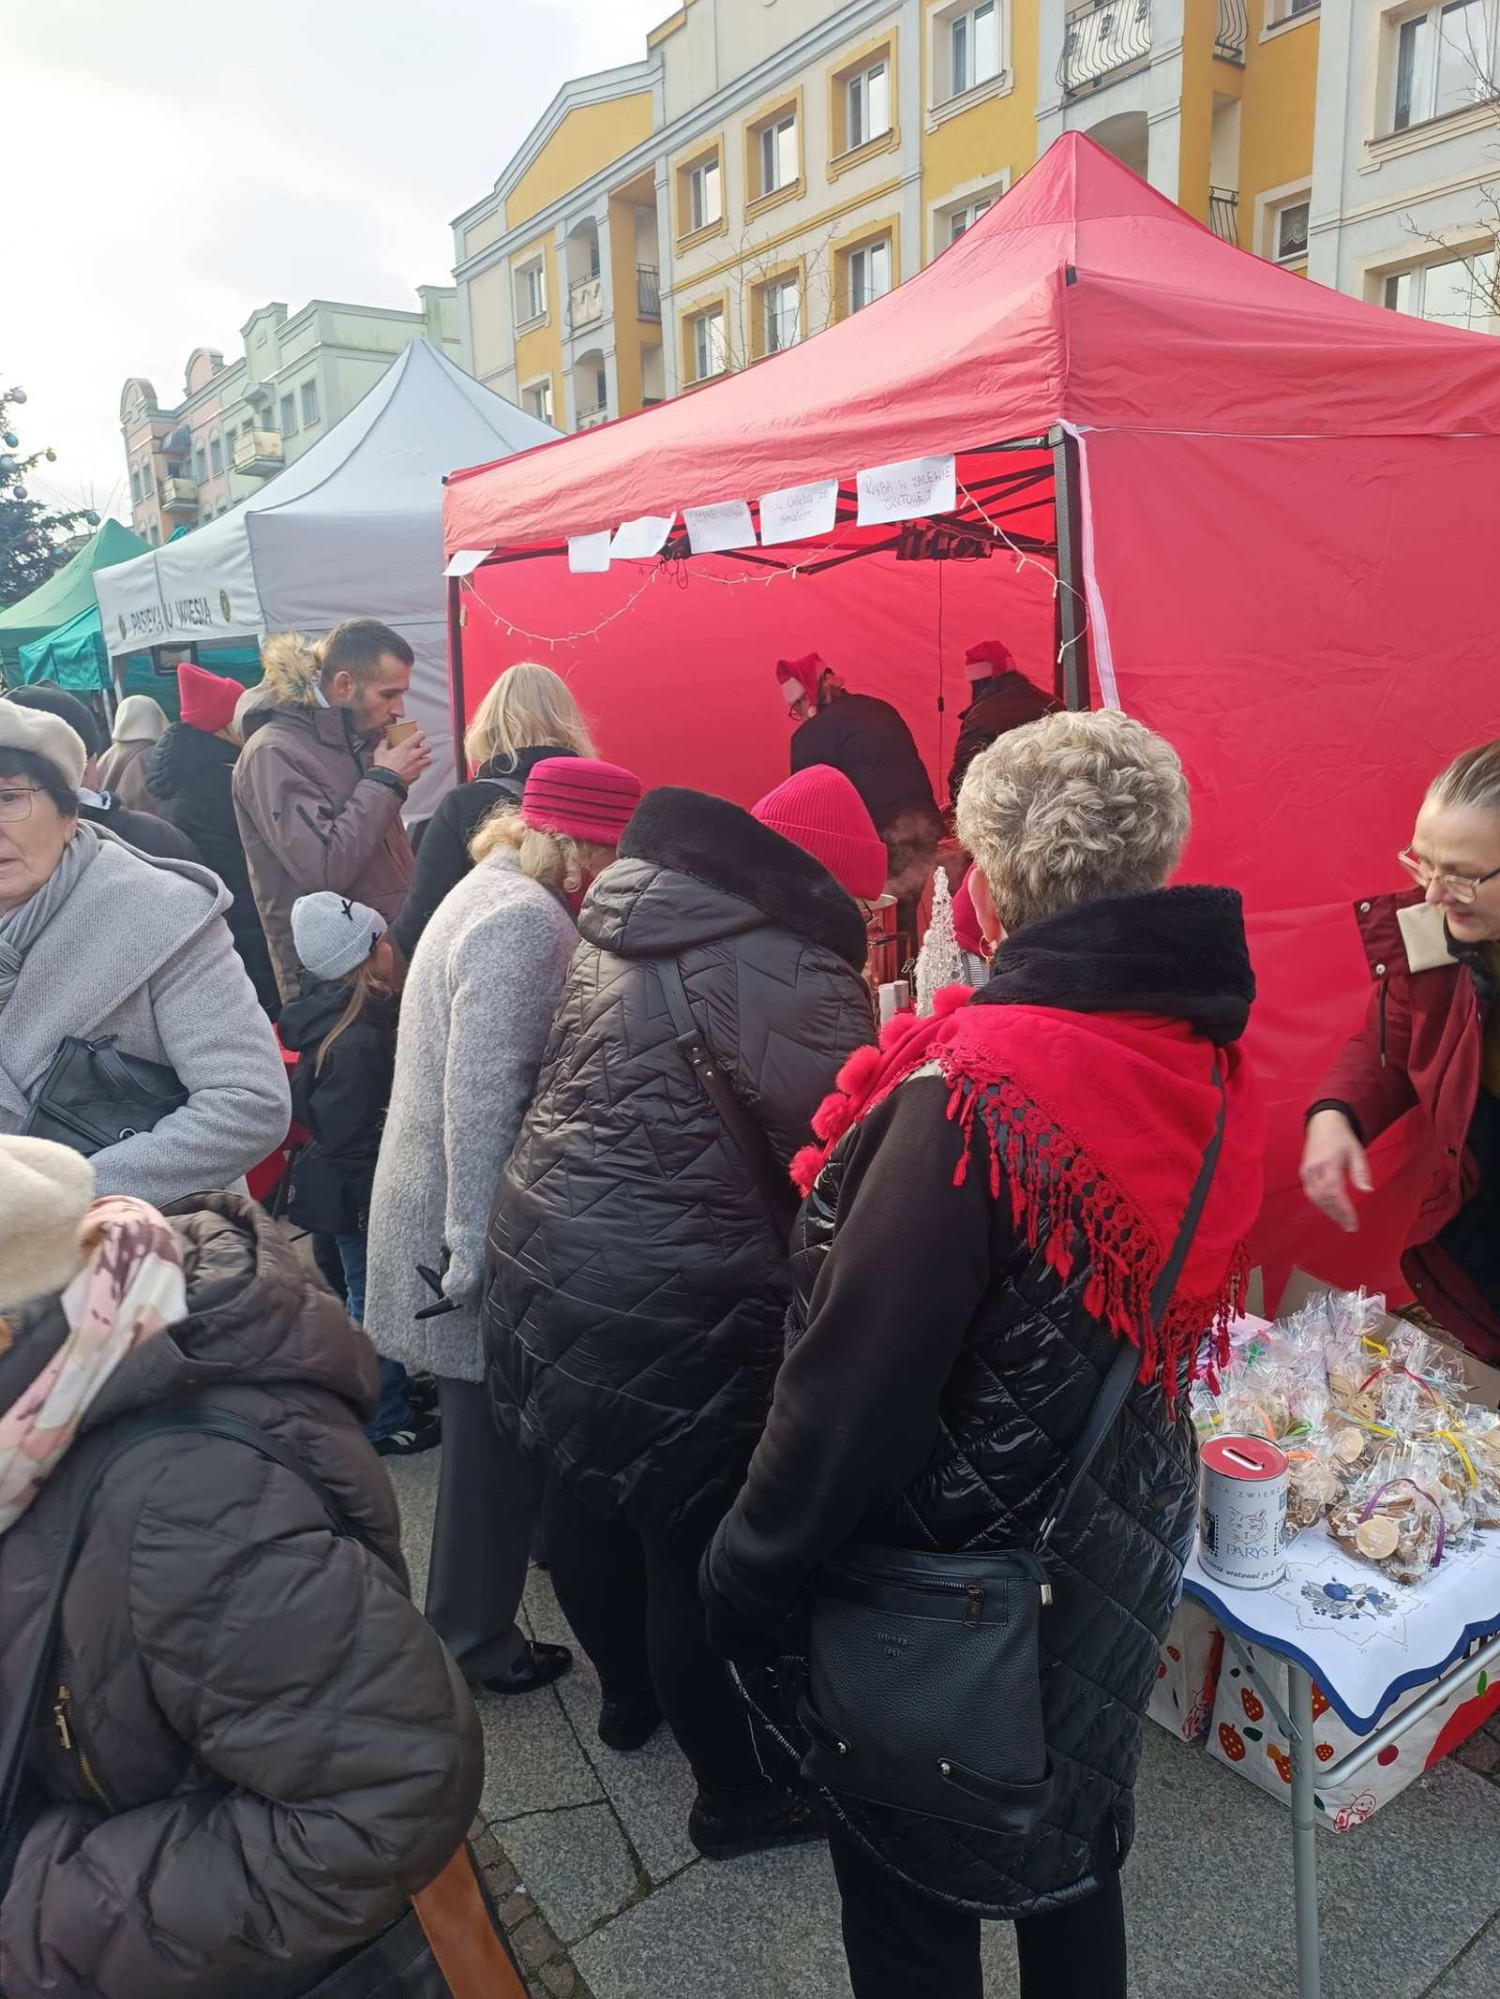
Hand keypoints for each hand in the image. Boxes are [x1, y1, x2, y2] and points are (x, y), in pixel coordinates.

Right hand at [372, 729, 430, 786]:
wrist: (386, 782)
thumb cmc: (383, 767)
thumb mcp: (380, 752)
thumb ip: (383, 744)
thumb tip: (385, 740)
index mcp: (405, 747)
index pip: (419, 736)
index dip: (421, 734)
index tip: (419, 735)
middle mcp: (413, 755)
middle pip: (427, 748)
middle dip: (425, 747)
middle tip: (421, 748)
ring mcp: (417, 766)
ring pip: (428, 760)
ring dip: (425, 758)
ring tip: (421, 759)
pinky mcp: (417, 775)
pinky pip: (421, 771)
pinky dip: (419, 770)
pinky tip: (413, 769)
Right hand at [1300, 1109, 1371, 1232]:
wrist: (1323, 1124)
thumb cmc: (1342, 1138)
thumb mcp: (1356, 1151)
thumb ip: (1361, 1172)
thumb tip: (1367, 1191)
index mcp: (1327, 1163)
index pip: (1334, 1192)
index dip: (1343, 1209)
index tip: (1353, 1222)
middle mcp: (1313, 1169)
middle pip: (1323, 1198)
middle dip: (1337, 1215)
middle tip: (1350, 1227)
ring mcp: (1306, 1172)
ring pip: (1315, 1198)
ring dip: (1329, 1212)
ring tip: (1342, 1222)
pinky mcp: (1304, 1174)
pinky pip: (1312, 1194)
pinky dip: (1322, 1205)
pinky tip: (1332, 1211)